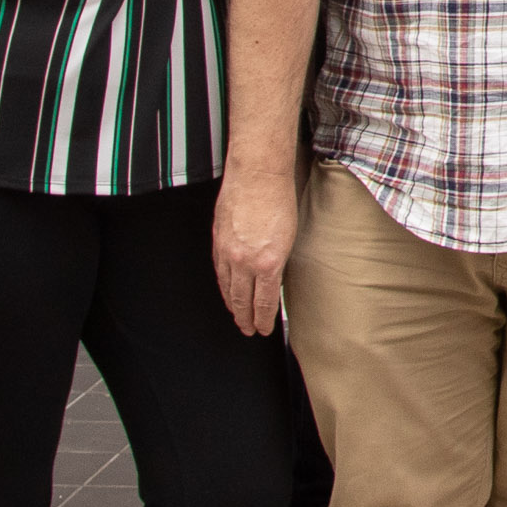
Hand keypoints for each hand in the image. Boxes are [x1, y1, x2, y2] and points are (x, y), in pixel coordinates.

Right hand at [213, 170, 297, 336]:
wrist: (258, 175)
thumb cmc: (280, 200)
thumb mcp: (290, 238)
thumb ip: (278, 263)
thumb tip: (272, 281)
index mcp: (268, 263)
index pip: (263, 303)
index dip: (262, 321)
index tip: (263, 330)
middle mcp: (244, 261)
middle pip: (241, 300)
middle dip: (244, 319)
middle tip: (247, 331)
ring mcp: (227, 251)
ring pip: (227, 287)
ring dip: (232, 305)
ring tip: (236, 315)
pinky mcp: (217, 240)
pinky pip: (218, 270)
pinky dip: (222, 284)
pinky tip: (225, 289)